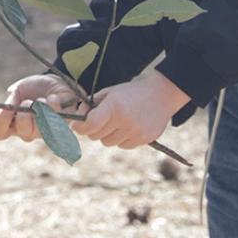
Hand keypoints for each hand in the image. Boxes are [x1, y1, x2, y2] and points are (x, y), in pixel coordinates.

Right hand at [0, 73, 80, 142]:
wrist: (56, 82)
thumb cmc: (34, 88)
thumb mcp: (18, 90)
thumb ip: (10, 102)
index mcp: (13, 123)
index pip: (0, 133)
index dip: (0, 124)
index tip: (5, 110)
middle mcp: (28, 131)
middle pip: (22, 131)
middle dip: (24, 113)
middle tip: (28, 101)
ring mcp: (45, 131)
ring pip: (39, 126)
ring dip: (38, 107)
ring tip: (41, 99)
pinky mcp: (62, 125)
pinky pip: (55, 117)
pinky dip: (52, 102)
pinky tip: (54, 98)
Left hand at [70, 69, 189, 149]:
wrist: (161, 94)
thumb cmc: (130, 92)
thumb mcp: (110, 92)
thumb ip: (93, 105)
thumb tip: (78, 119)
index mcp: (114, 106)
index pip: (91, 123)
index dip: (80, 126)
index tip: (77, 126)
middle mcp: (124, 121)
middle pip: (97, 136)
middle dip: (93, 130)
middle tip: (96, 122)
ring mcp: (135, 132)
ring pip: (108, 143)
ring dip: (106, 135)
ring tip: (114, 123)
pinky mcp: (144, 140)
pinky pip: (123, 146)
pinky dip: (120, 139)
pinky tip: (126, 128)